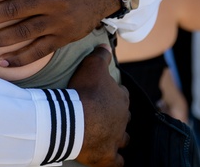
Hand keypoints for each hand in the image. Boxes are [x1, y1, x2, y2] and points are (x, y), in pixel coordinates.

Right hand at [72, 46, 128, 165]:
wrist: (75, 119)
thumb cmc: (84, 91)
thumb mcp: (91, 66)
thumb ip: (100, 55)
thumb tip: (106, 44)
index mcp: (120, 98)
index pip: (122, 94)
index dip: (114, 93)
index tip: (105, 93)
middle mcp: (122, 119)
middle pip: (124, 117)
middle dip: (117, 116)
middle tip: (104, 114)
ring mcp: (116, 138)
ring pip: (124, 139)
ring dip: (118, 137)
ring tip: (109, 136)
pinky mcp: (108, 155)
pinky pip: (117, 162)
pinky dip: (115, 161)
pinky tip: (113, 160)